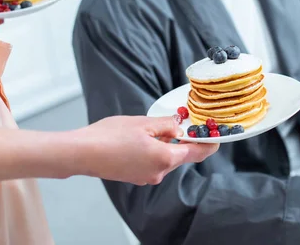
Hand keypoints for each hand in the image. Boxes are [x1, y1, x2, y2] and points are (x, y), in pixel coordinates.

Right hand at [74, 116, 218, 185]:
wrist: (81, 153)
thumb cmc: (109, 136)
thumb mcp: (143, 123)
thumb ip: (166, 125)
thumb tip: (179, 127)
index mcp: (165, 158)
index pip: (196, 153)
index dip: (209, 144)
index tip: (217, 138)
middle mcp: (159, 172)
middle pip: (181, 156)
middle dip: (185, 141)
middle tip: (186, 124)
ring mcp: (146, 177)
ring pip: (166, 159)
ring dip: (168, 145)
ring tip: (158, 128)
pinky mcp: (135, 176)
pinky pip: (153, 163)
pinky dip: (155, 151)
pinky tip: (144, 139)